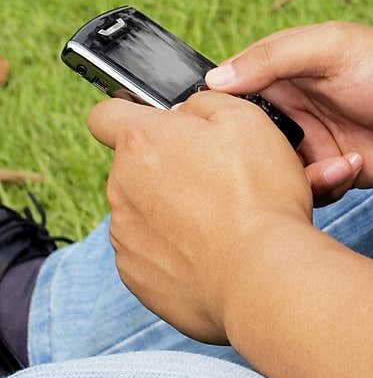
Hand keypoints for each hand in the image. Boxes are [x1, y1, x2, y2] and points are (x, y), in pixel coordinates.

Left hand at [87, 90, 312, 343]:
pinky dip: (173, 249)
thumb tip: (186, 110)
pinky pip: (148, 250)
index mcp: (142, 142)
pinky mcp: (135, 274)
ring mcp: (124, 234)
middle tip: (215, 179)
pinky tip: (210, 251)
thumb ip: (205, 102)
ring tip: (219, 220)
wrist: (262, 274)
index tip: (156, 127)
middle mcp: (122, 186)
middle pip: (133, 166)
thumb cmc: (259, 196)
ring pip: (141, 209)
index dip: (129, 114)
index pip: (104, 115)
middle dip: (166, 167)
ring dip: (170, 209)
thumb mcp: (246, 120)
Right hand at [205, 21, 372, 200]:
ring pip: (270, 170)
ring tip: (316, 161)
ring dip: (287, 173)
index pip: (229, 90)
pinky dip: (322, 184)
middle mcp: (291, 107)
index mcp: (283, 70)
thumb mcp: (331, 47)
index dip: (213, 111)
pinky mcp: (332, 172)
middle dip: (242, 152)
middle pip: (243, 137)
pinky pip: (306, 189)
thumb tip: (216, 80)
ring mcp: (311, 141)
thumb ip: (274, 57)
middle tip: (245, 163)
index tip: (197, 131)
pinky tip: (352, 165)